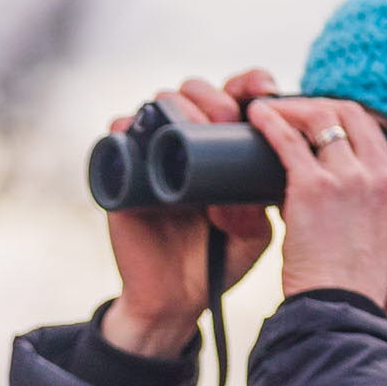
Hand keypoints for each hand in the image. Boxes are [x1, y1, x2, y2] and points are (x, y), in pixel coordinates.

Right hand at [102, 71, 279, 357]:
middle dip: (216, 96)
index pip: (236, 97)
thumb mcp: (252, 233)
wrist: (174, 300)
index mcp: (222, 148)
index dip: (250, 84)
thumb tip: (245, 187)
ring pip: (159, 102)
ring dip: (179, 103)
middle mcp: (186, 142)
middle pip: (196, 91)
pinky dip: (128, 124)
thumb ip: (258, 208)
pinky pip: (118, 131)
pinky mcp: (124, 171)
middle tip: (230, 119)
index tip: (268, 93)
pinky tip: (146, 132)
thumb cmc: (215, 262)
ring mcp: (154, 153)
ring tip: (197, 127)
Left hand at [248, 96, 386, 307]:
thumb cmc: (348, 287)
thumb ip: (363, 206)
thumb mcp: (377, 237)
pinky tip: (255, 117)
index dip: (341, 118)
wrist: (340, 313)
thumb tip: (324, 184)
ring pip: (318, 118)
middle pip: (349, 112)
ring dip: (289, 109)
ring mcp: (350, 178)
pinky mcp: (315, 187)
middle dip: (315, 105)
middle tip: (288, 111)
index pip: (372, 130)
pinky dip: (270, 122)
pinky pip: (288, 140)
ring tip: (266, 112)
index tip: (316, 123)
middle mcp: (381, 176)